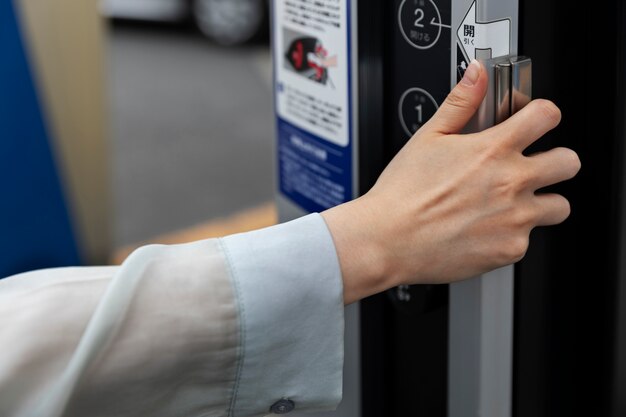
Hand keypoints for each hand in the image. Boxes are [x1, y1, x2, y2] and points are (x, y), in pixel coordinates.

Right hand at [322, 60, 580, 304]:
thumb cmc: (402, 194)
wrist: (387, 241)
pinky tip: (485, 229)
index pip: (548, 116)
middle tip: (533, 166)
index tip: (535, 123)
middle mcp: (511, 183)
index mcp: (493, 150)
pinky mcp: (509, 249)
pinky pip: (528, 240)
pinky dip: (511, 235)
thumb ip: (461, 102)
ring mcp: (515, 219)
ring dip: (542, 203)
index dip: (543, 115)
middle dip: (555, 161)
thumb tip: (477, 74)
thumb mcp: (427, 137)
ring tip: (512, 204)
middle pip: (569, 162)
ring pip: (559, 207)